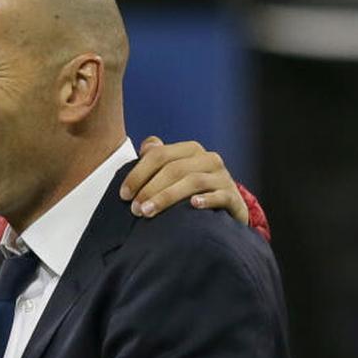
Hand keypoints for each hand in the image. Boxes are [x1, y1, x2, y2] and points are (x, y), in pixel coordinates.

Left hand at [118, 136, 248, 224]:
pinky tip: (192, 206)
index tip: (124, 194)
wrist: (226, 208)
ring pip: (193, 182)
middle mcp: (208, 159)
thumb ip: (159, 157)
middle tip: (135, 209)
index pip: (159, 155)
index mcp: (190, 150)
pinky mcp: (234, 197)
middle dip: (150, 189)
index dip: (138, 173)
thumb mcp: (174, 172)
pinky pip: (220, 196)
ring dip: (167, 197)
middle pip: (174, 169)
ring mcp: (223, 177)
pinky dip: (206, 200)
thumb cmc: (191, 190)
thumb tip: (146, 145)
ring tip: (148, 212)